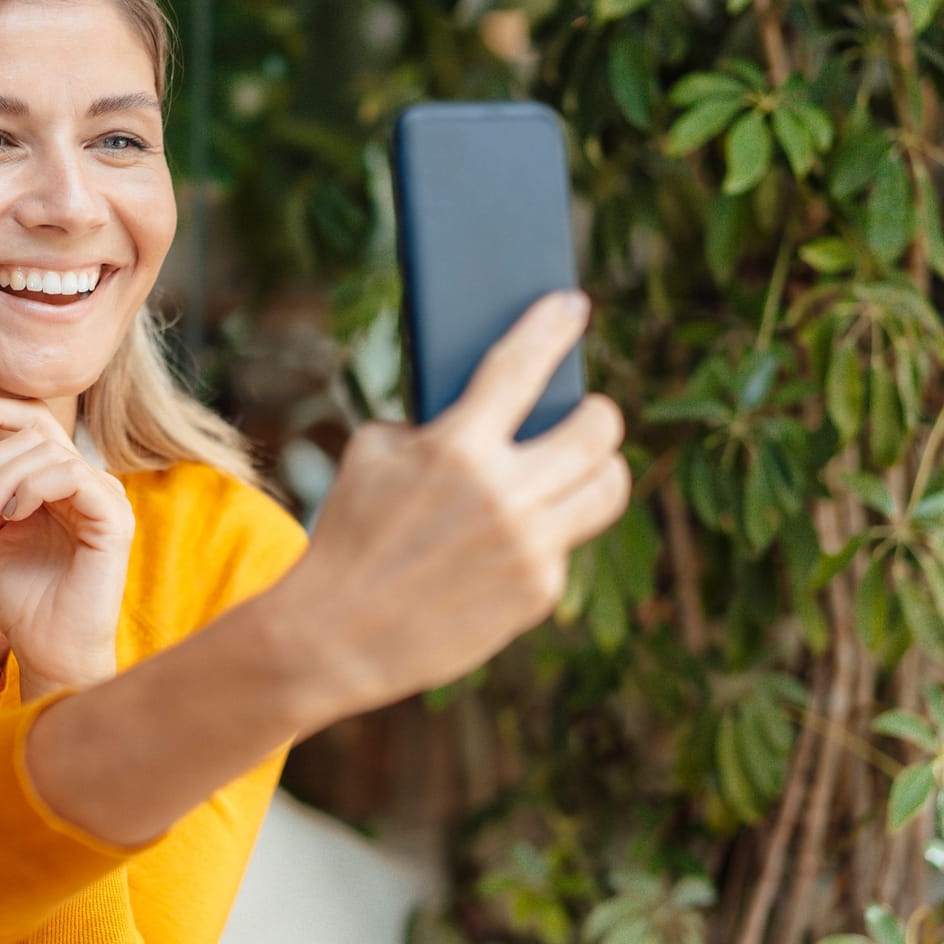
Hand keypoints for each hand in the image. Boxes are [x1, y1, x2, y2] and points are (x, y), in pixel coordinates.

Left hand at [0, 397, 132, 696]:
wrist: (46, 648)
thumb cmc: (18, 598)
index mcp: (58, 482)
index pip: (35, 423)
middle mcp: (86, 482)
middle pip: (36, 433)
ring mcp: (105, 497)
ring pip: (49, 452)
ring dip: (2, 477)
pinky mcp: (114, 517)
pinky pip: (73, 474)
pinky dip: (34, 487)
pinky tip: (13, 515)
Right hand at [269, 289, 630, 723]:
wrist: (335, 637)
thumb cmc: (350, 536)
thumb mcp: (372, 457)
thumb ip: (432, 427)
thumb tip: (484, 410)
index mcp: (456, 449)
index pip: (520, 366)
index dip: (552, 327)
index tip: (573, 306)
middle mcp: (504, 495)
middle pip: (597, 431)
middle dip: (599, 413)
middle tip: (590, 412)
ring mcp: (528, 546)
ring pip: (608, 488)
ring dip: (602, 468)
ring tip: (587, 465)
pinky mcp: (538, 592)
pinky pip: (567, 544)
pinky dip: (548, 534)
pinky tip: (521, 538)